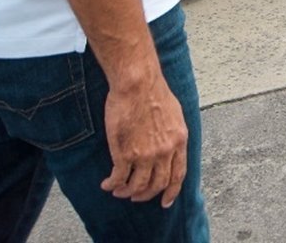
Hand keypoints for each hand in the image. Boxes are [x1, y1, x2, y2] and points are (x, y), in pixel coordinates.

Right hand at [100, 74, 187, 207]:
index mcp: (179, 141)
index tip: (165, 202)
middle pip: (157, 184)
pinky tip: (106, 184)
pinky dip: (112, 184)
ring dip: (127, 191)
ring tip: (118, 190)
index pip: (178, 175)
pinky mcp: (126, 154)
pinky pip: (119, 178)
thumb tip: (172, 143)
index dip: (171, 191)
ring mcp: (146, 155)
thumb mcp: (176, 113)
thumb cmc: (153, 91)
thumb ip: (174, 133)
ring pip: (137, 185)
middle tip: (135, 195)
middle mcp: (165, 152)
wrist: (138, 83)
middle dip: (145, 194)